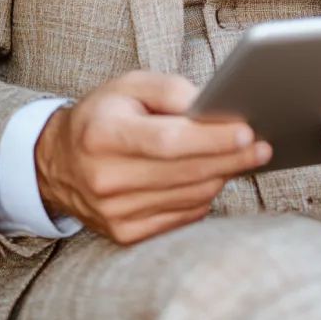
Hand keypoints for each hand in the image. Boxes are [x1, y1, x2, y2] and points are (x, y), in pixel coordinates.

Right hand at [35, 71, 270, 243]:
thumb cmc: (102, 116)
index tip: (246, 130)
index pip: (169, 141)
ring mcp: (115, 213)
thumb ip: (169, 90)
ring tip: (240, 155)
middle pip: (186, 172)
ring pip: (190, 196)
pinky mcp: (126, 234)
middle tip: (262, 144)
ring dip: (222, 175)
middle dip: (231, 158)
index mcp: (103, 136)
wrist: (58, 163)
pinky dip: (203, 194)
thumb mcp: (128, 85)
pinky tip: (210, 175)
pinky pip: (183, 216)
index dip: (211, 138)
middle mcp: (106, 179)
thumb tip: (208, 105)